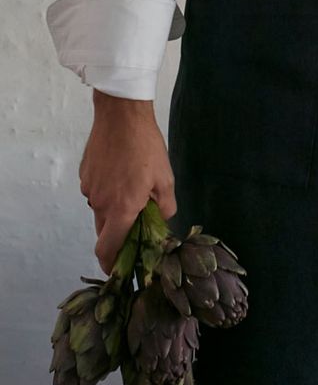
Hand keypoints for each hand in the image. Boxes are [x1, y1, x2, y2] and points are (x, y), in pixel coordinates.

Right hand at [79, 89, 177, 274]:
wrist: (121, 114)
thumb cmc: (146, 146)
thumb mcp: (165, 178)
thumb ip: (164, 207)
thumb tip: (162, 220)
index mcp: (121, 208)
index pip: (107, 249)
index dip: (110, 264)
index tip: (118, 270)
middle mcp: (100, 203)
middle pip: (104, 231)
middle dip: (118, 235)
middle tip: (137, 225)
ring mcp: (89, 188)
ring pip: (101, 209)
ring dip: (115, 208)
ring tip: (134, 187)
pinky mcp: (85, 174)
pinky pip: (97, 191)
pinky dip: (109, 190)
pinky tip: (122, 172)